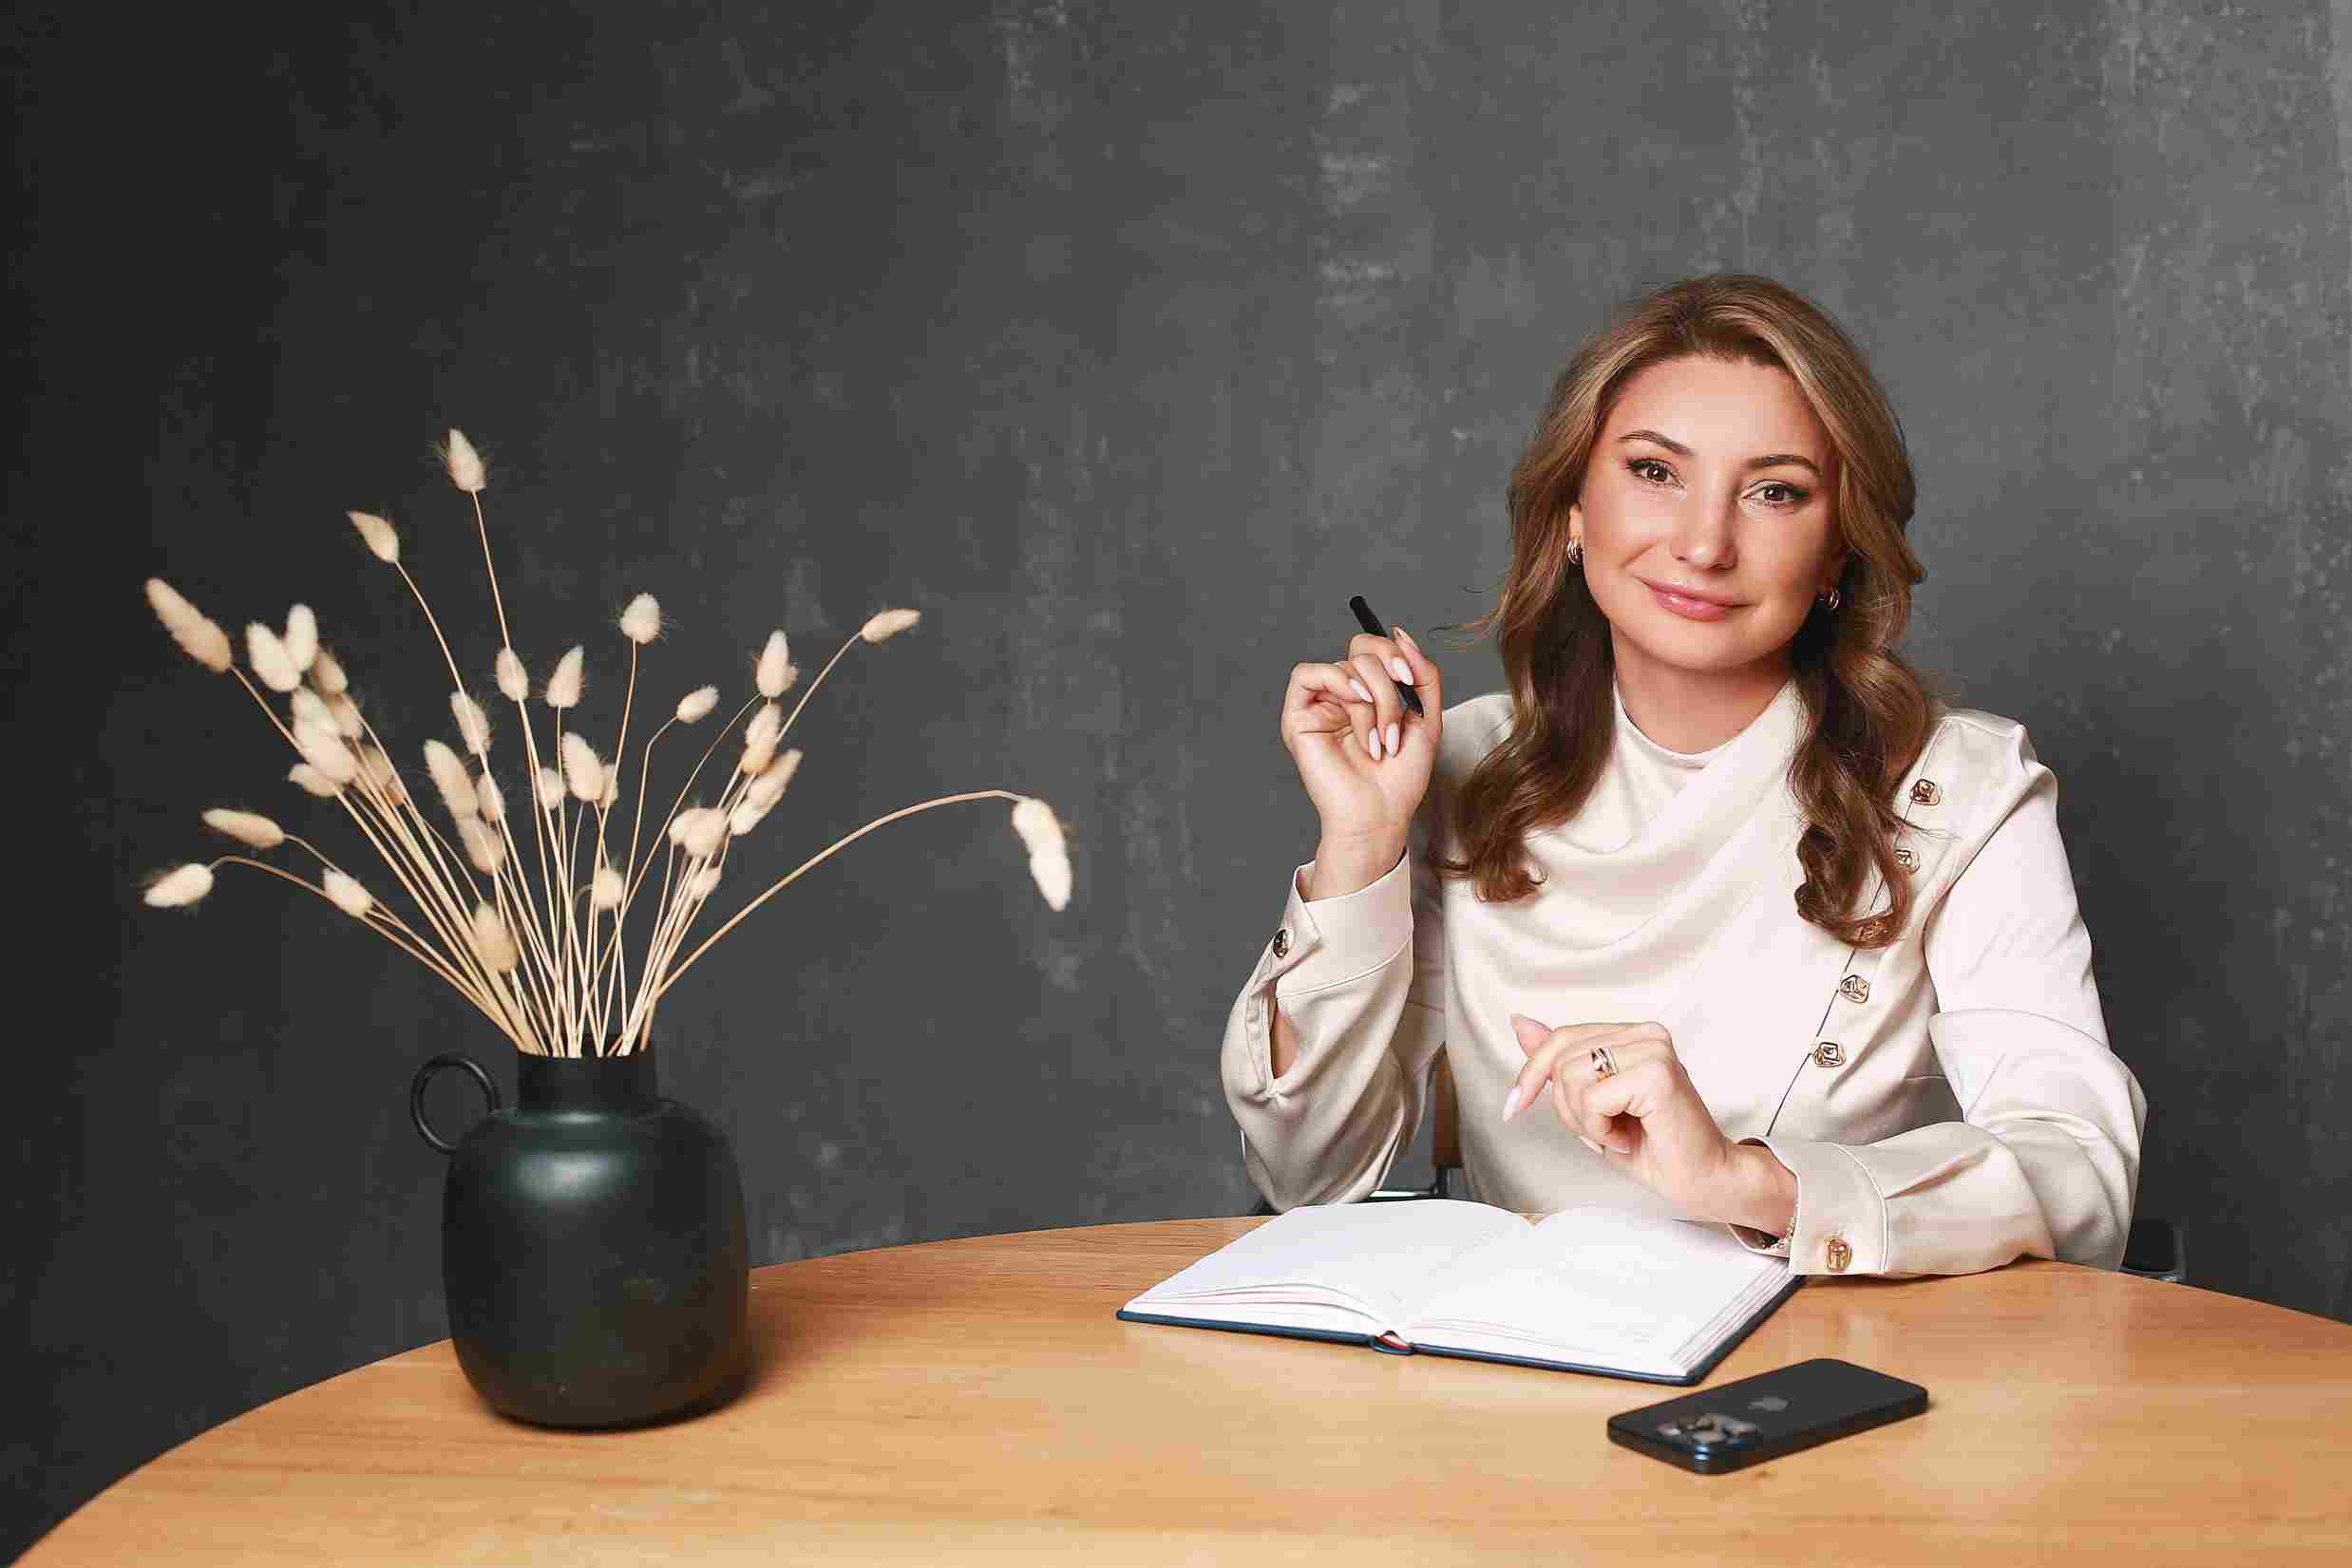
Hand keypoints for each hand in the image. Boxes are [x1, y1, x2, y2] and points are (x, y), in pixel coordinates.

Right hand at [1280, 626, 1442, 846]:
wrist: (1380, 814)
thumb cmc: (1401, 777)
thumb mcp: (1426, 717)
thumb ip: (1422, 673)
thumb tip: (1399, 632)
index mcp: (1368, 696)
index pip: (1374, 650)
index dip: (1393, 653)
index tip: (1409, 676)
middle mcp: (1341, 697)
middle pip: (1361, 652)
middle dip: (1388, 682)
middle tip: (1398, 717)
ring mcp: (1318, 707)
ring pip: (1345, 667)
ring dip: (1374, 701)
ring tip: (1380, 739)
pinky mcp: (1297, 719)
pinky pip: (1306, 674)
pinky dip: (1337, 681)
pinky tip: (1356, 703)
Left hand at [1503, 1014, 1747, 1223]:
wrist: (1704, 1180)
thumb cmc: (1653, 1146)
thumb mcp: (1592, 1102)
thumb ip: (1560, 1062)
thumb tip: (1520, 1022)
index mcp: (1633, 1033)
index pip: (1562, 1038)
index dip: (1531, 1074)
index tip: (1514, 1107)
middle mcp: (1646, 1032)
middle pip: (1561, 1059)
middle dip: (1567, 1108)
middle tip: (1603, 1131)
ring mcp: (1654, 1049)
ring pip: (1571, 1078)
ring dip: (1585, 1121)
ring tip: (1619, 1133)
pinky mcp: (1657, 1074)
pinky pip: (1592, 1099)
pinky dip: (1600, 1130)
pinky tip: (1630, 1138)